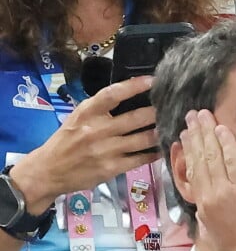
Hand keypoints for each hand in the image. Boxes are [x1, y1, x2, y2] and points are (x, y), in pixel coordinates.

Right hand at [11, 75, 159, 213]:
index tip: (151, 80)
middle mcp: (97, 129)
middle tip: (169, 107)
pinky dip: (152, 154)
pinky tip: (162, 149)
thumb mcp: (77, 119)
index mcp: (87, 112)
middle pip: (134, 118)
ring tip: (170, 126)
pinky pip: (139, 159)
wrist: (50, 170)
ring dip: (158, 133)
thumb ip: (99, 111)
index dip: (134, 86)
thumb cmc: (65, 142)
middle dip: (154, 113)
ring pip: (141, 139)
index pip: (113, 94)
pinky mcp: (112, 168)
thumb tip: (128, 100)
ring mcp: (106, 150)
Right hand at [179, 109, 235, 250]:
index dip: (189, 152)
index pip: (192, 173)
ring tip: (202, 114)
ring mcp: (225, 193)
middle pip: (198, 160)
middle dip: (194, 135)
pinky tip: (222, 128)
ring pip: (212, 156)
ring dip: (206, 132)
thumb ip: (207, 221)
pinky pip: (233, 160)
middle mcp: (209, 197)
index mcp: (202, 208)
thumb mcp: (213, 238)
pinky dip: (226, 142)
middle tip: (191, 116)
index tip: (186, 138)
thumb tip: (203, 214)